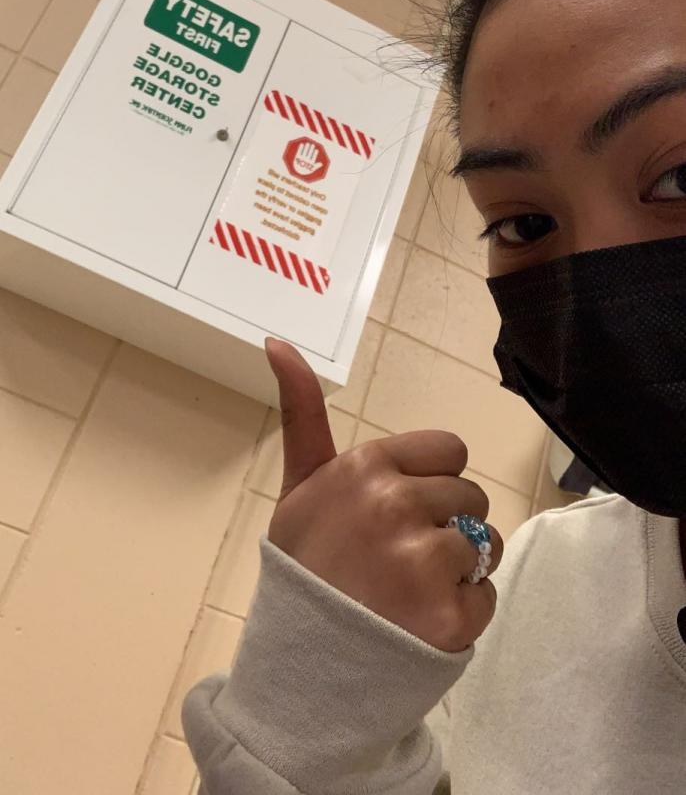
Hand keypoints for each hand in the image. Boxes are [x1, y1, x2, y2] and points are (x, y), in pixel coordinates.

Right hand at [265, 339, 502, 652]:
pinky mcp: (452, 616)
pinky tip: (421, 622)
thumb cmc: (304, 570)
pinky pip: (487, 594)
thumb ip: (301, 413)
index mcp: (366, 468)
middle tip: (397, 559)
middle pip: (470, 496)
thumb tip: (278, 340)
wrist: (300, 671)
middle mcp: (397, 506)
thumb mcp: (299, 486)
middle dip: (444, 523)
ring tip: (409, 591)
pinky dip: (464, 613)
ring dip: (460, 568)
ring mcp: (426, 562)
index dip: (430, 481)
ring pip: (485, 543)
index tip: (395, 511)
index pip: (449, 452)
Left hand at [292, 140, 324, 176]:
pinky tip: (302, 144)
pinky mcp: (297, 158)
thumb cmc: (304, 171)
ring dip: (307, 147)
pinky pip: (299, 152)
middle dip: (311, 149)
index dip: (315, 153)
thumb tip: (321, 164)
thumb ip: (316, 166)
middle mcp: (306, 161)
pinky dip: (300, 148)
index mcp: (309, 164)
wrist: (296, 174)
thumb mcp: (311, 170)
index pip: (313, 157)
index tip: (316, 150)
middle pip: (309, 153)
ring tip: (308, 143)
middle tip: (312, 144)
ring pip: (305, 152)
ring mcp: (301, 159)